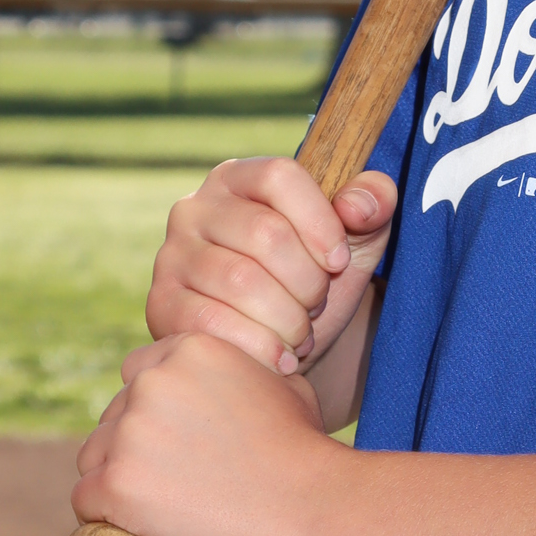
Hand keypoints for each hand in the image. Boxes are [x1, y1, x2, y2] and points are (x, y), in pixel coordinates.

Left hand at [73, 331, 360, 535]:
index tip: (174, 441)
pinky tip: (138, 529)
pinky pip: (85, 501)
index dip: (154, 409)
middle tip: (172, 483)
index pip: (139, 372)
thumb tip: (222, 388)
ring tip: (160, 509)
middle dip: (133, 445)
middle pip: (113, 415)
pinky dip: (105, 519)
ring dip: (117, 479)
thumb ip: (239, 373)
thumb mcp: (283, 384)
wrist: (312, 507)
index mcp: (191, 348)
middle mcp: (153, 381)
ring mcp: (131, 432)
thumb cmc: (306, 451)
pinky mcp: (116, 484)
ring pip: (94, 457)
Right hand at [146, 156, 395, 374]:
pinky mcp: (162, 305)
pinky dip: (258, 346)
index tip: (340, 262)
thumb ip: (373, 205)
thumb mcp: (356, 241)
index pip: (279, 175)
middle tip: (317, 305)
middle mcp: (195, 208)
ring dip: (287, 318)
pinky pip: (210, 323)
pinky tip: (281, 359)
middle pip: (264, 232)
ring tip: (301, 334)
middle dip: (307, 281)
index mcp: (240, 178)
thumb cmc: (315, 280)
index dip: (319, 221)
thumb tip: (359, 205)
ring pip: (240, 281)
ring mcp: (172, 256)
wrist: (281, 345)